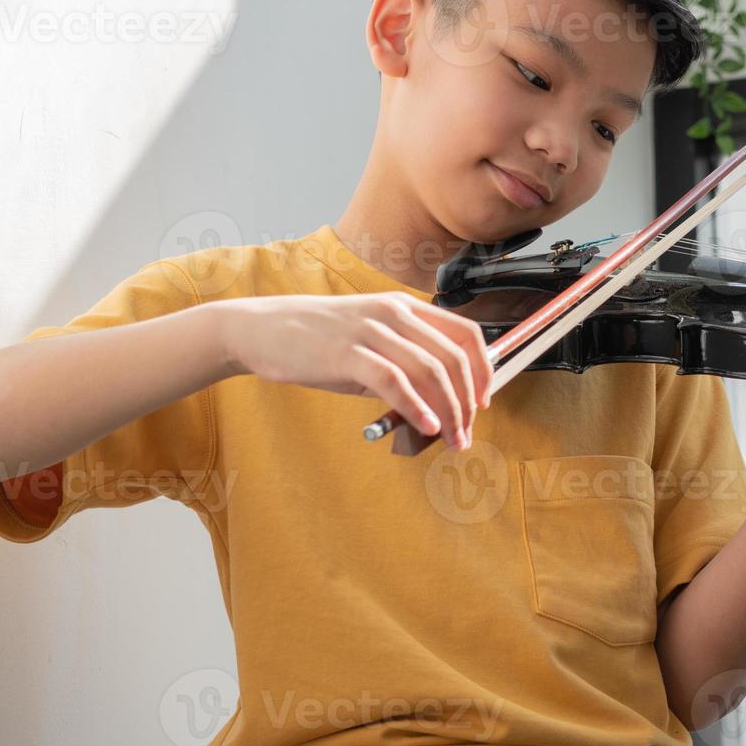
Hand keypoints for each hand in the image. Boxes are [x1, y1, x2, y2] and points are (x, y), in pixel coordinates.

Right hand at [218, 292, 492, 449]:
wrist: (261, 330)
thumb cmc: (316, 341)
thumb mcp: (368, 345)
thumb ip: (402, 368)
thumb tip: (435, 406)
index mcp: (404, 307)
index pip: (465, 332)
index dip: (482, 369)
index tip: (483, 401)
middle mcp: (393, 313)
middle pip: (452, 357)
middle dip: (467, 401)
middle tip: (465, 433)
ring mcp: (370, 331)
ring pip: (429, 370)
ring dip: (448, 411)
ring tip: (451, 438)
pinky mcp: (347, 352)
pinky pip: (394, 381)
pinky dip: (417, 407)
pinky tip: (425, 426)